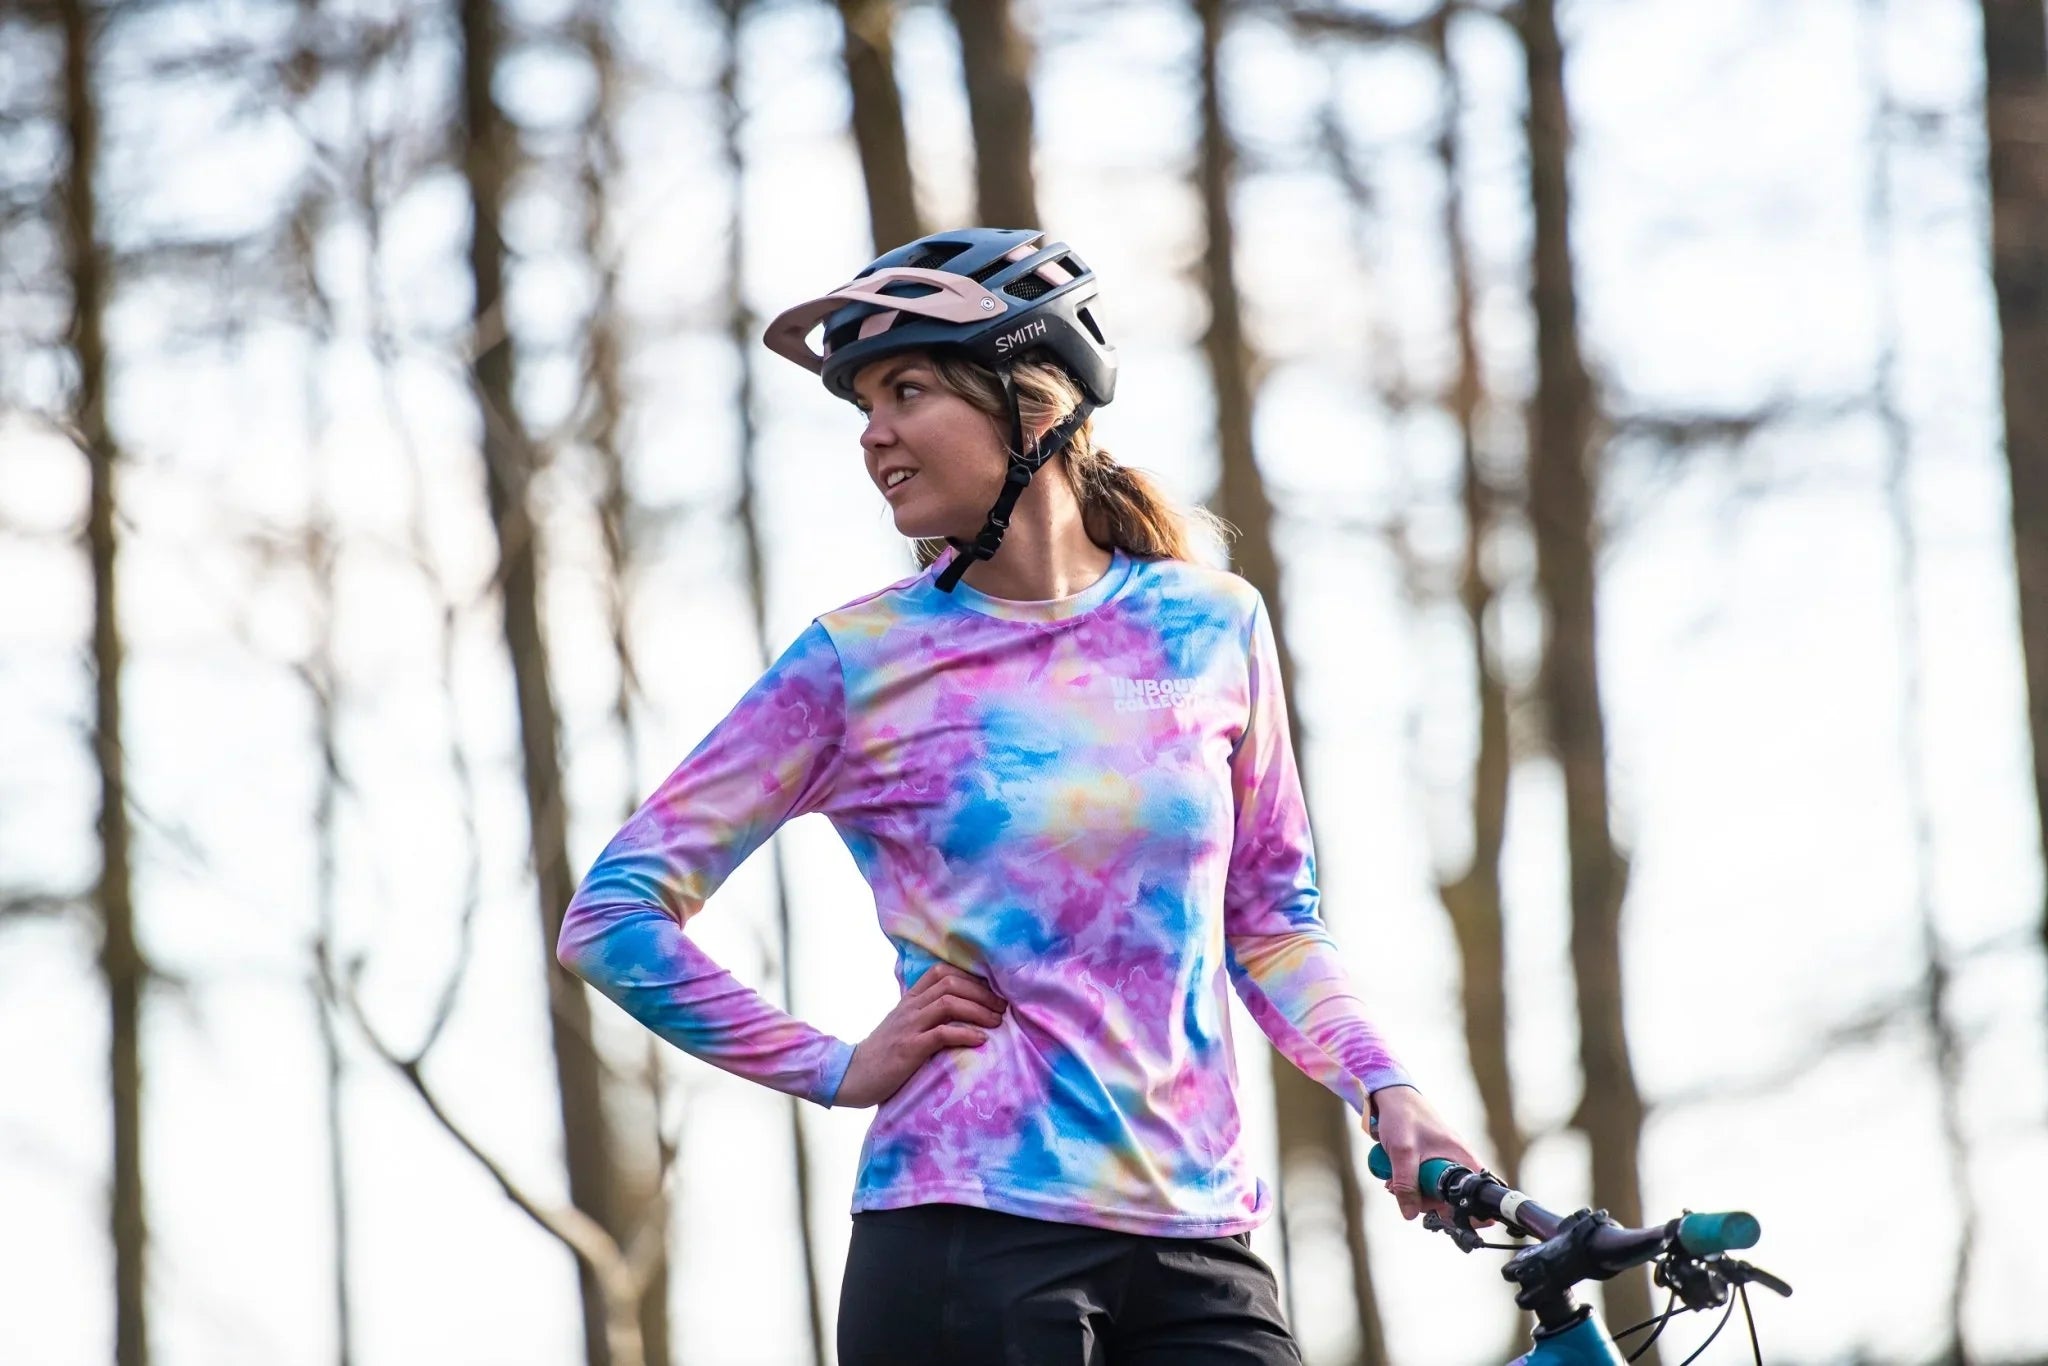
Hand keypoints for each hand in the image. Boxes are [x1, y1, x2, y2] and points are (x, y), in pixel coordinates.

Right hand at [835, 963, 1007, 1108]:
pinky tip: (981, 1040)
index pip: (941, 971)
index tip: (991, 991)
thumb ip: (923, 1014)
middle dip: (983, 993)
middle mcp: (910, 1007)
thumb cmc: (881, 1054)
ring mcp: (910, 1026)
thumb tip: (954, 1011)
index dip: (970, 977)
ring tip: (997, 1021)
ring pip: (949, 1003)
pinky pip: (942, 1033)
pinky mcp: (910, 1048)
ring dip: (979, 1010)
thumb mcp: (901, 1026)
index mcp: (910, 1000)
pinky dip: (966, 1033)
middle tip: (1002, 1007)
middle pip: (951, 983)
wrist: (852, 1075)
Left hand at [1366, 1085, 1488, 1223]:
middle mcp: (1457, 1162)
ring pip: (1434, 1192)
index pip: (1479, 1194)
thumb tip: (1410, 1214)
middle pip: (1451, 1199)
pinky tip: (1392, 1178)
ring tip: (1392, 1185)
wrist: (1389, 1096)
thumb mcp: (1402, 1152)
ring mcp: (1443, 1162)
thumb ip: (1406, 1184)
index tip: (1449, 1221)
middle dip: (1427, 1203)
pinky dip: (1408, 1184)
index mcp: (1462, 1158)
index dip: (1471, 1213)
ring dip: (1413, 1194)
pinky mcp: (1429, 1162)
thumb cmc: (1402, 1117)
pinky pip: (1423, 1182)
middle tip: (1404, 1196)